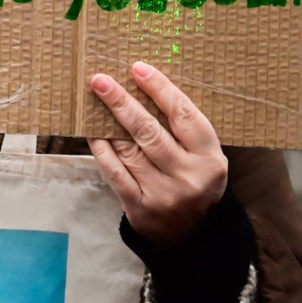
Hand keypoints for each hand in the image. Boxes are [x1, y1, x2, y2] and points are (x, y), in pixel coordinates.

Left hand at [87, 61, 227, 247]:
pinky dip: (101, 148)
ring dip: (107, 123)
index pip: (183, 114)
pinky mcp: (140, 206)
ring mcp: (164, 193)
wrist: (191, 234)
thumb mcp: (202, 155)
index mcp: (210, 157)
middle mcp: (189, 176)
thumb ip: (181, 127)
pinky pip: (114, 171)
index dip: (159, 88)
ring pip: (128, 149)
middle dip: (122, 102)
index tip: (137, 68)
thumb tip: (142, 83)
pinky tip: (92, 131)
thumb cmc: (193, 179)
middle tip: (100, 80)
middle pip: (149, 131)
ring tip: (92, 101)